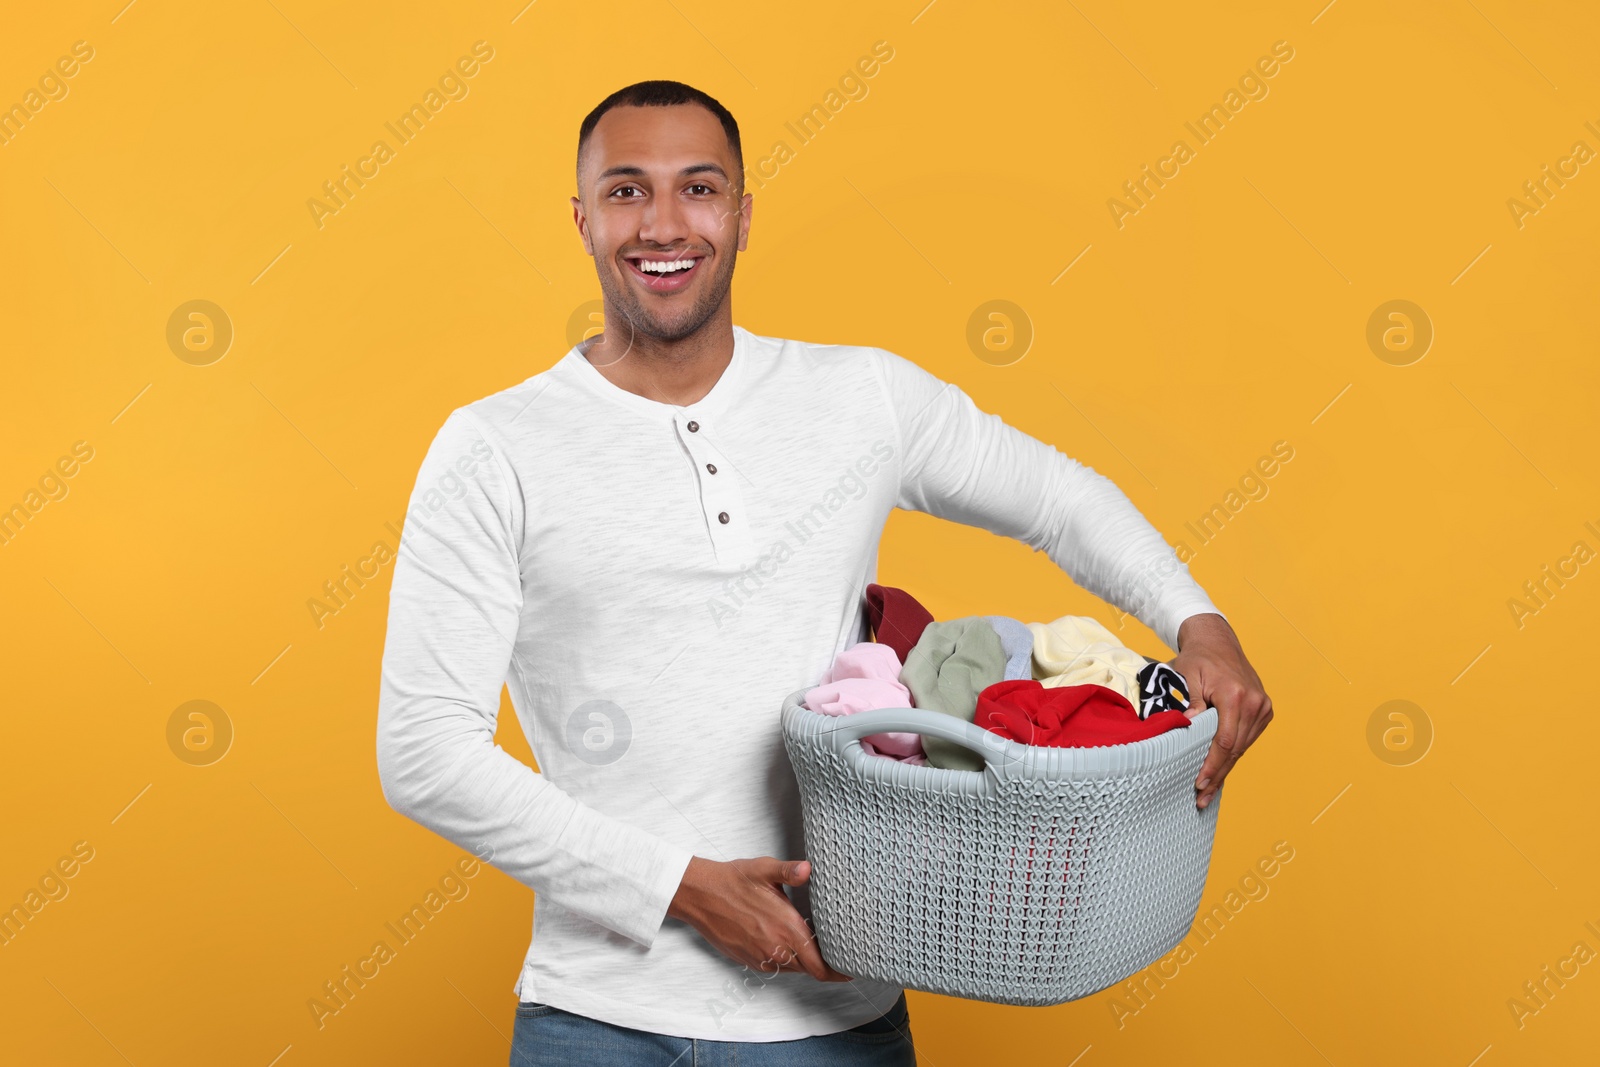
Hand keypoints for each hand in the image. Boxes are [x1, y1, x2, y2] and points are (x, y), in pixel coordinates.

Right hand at [667, 856, 852, 981]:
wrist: (699, 894)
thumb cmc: (732, 880)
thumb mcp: (764, 869)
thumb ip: (790, 871)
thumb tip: (807, 868)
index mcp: (787, 928)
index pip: (820, 965)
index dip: (838, 972)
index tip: (851, 969)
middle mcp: (776, 949)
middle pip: (810, 969)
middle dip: (825, 965)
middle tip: (839, 953)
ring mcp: (760, 957)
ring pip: (793, 969)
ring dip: (804, 960)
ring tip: (814, 945)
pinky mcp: (748, 960)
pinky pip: (775, 966)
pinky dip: (786, 959)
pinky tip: (786, 941)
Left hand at [1171, 613, 1272, 809]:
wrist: (1218, 642)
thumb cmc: (1197, 659)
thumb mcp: (1185, 676)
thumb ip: (1189, 702)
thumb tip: (1187, 728)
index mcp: (1235, 695)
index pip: (1224, 740)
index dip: (1212, 765)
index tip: (1199, 783)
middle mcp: (1254, 703)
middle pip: (1235, 749)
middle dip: (1218, 775)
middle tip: (1202, 798)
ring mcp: (1262, 707)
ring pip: (1243, 747)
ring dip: (1226, 770)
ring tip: (1209, 792)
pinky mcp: (1263, 711)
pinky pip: (1247, 739)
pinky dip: (1233, 755)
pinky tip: (1221, 771)